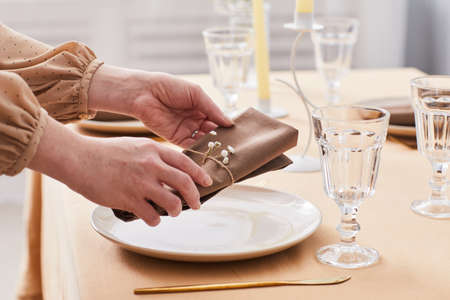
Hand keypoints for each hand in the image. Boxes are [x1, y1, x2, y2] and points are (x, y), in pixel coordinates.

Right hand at [29, 116, 212, 225]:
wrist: (79, 158)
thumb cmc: (104, 152)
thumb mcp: (135, 146)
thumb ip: (153, 156)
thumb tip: (169, 170)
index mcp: (153, 150)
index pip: (186, 162)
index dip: (200, 174)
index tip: (207, 182)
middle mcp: (151, 165)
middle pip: (185, 183)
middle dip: (195, 197)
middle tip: (196, 205)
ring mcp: (141, 183)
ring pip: (172, 203)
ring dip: (176, 211)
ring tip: (172, 212)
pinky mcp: (129, 199)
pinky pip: (152, 216)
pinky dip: (154, 220)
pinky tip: (150, 218)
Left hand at [88, 65, 232, 147]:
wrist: (145, 93)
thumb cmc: (170, 87)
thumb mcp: (196, 94)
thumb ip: (212, 109)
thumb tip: (230, 123)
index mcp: (201, 106)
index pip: (218, 119)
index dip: (226, 126)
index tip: (238, 134)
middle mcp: (195, 119)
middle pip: (212, 131)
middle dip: (221, 138)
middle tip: (232, 146)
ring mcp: (186, 129)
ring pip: (203, 140)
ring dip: (212, 145)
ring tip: (223, 150)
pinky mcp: (176, 139)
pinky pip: (191, 146)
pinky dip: (200, 149)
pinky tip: (208, 152)